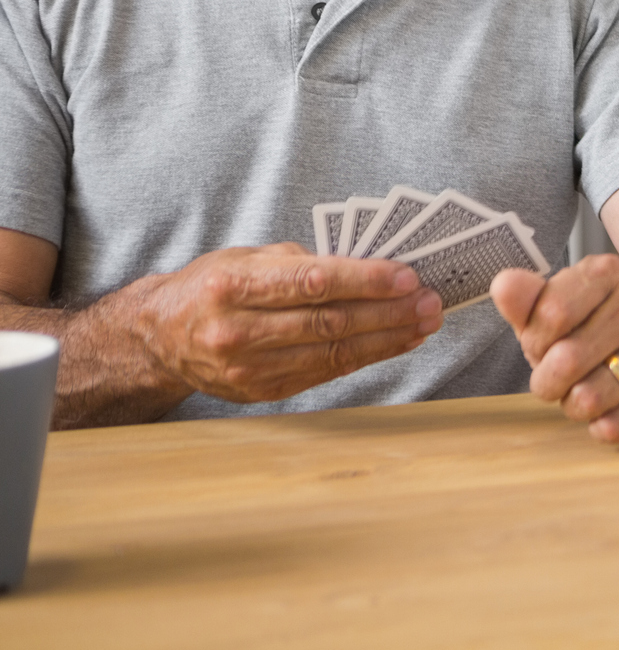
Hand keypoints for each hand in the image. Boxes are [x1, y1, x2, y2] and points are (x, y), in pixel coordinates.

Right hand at [135, 243, 442, 402]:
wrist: (158, 337)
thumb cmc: (211, 286)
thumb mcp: (246, 259)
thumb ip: (302, 262)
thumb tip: (367, 267)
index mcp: (232, 287)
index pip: (311, 283)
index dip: (364, 280)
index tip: (406, 275)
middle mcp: (237, 331)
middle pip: (328, 322)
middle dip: (388, 312)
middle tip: (430, 301)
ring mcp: (248, 368)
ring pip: (332, 352)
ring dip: (387, 338)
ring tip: (425, 322)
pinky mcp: (261, 391)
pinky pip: (325, 372)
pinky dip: (367, 357)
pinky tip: (397, 342)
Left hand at [491, 254, 618, 443]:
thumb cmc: (595, 326)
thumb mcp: (556, 305)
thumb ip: (526, 299)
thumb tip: (504, 285)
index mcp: (606, 272)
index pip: (551, 314)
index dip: (535, 342)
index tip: (542, 346)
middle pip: (567, 359)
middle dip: (548, 381)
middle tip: (557, 379)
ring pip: (590, 397)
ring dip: (575, 406)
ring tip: (584, 393)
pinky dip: (602, 428)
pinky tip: (607, 413)